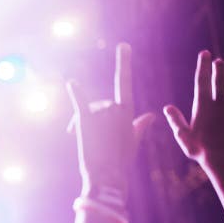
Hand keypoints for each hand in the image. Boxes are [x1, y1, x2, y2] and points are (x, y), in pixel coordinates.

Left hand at [67, 43, 154, 199]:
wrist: (108, 176)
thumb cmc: (120, 161)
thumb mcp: (132, 140)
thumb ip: (140, 125)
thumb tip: (151, 115)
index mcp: (127, 111)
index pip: (125, 83)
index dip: (123, 63)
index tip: (123, 46)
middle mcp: (115, 109)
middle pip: (99, 104)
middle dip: (91, 116)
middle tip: (79, 133)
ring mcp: (101, 114)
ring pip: (87, 109)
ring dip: (78, 121)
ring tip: (75, 137)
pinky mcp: (85, 121)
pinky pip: (80, 104)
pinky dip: (76, 92)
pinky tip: (72, 83)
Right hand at [164, 51, 223, 185]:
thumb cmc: (203, 150)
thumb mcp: (184, 137)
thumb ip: (176, 120)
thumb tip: (167, 107)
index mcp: (203, 106)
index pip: (202, 80)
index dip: (203, 65)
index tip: (205, 53)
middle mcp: (220, 102)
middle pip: (219, 79)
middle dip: (218, 68)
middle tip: (218, 60)